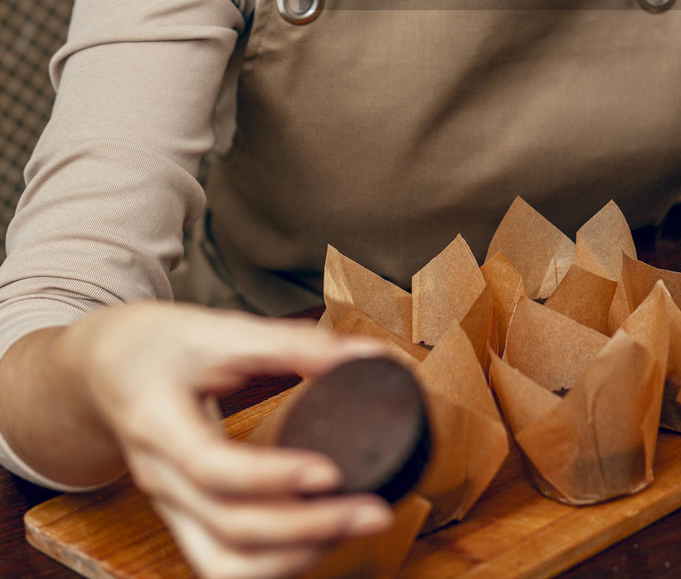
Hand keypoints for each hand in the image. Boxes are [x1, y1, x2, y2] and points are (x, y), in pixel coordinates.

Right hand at [66, 303, 393, 578]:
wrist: (105, 367)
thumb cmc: (160, 344)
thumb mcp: (217, 329)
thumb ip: (291, 344)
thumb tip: (367, 357)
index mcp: (158, 423)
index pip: (213, 468)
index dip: (273, 477)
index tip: (331, 471)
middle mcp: (160, 479)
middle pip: (228, 529)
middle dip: (307, 529)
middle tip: (371, 511)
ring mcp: (170, 507)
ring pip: (224, 565)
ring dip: (292, 559)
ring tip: (350, 528)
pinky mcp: (186, 518)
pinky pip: (225, 562)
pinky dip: (273, 563)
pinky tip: (318, 540)